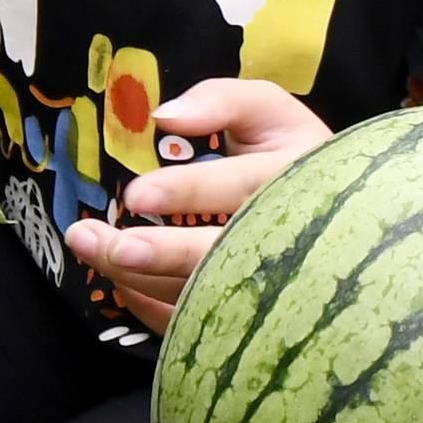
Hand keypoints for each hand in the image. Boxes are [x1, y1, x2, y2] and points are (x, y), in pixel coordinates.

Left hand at [63, 79, 334, 328]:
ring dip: (136, 275)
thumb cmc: (287, 154)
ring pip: (197, 293)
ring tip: (88, 247)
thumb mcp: (269, 111)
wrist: (334, 217)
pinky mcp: (244, 316)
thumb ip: (222, 101)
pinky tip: (120, 278)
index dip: (188, 192)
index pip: (238, 187)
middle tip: (107, 244)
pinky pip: (193, 322)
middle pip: (217, 255)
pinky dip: (150, 306)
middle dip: (159, 254)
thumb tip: (165, 117)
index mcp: (293, 179)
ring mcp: (266, 288)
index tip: (136, 195)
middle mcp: (285, 240)